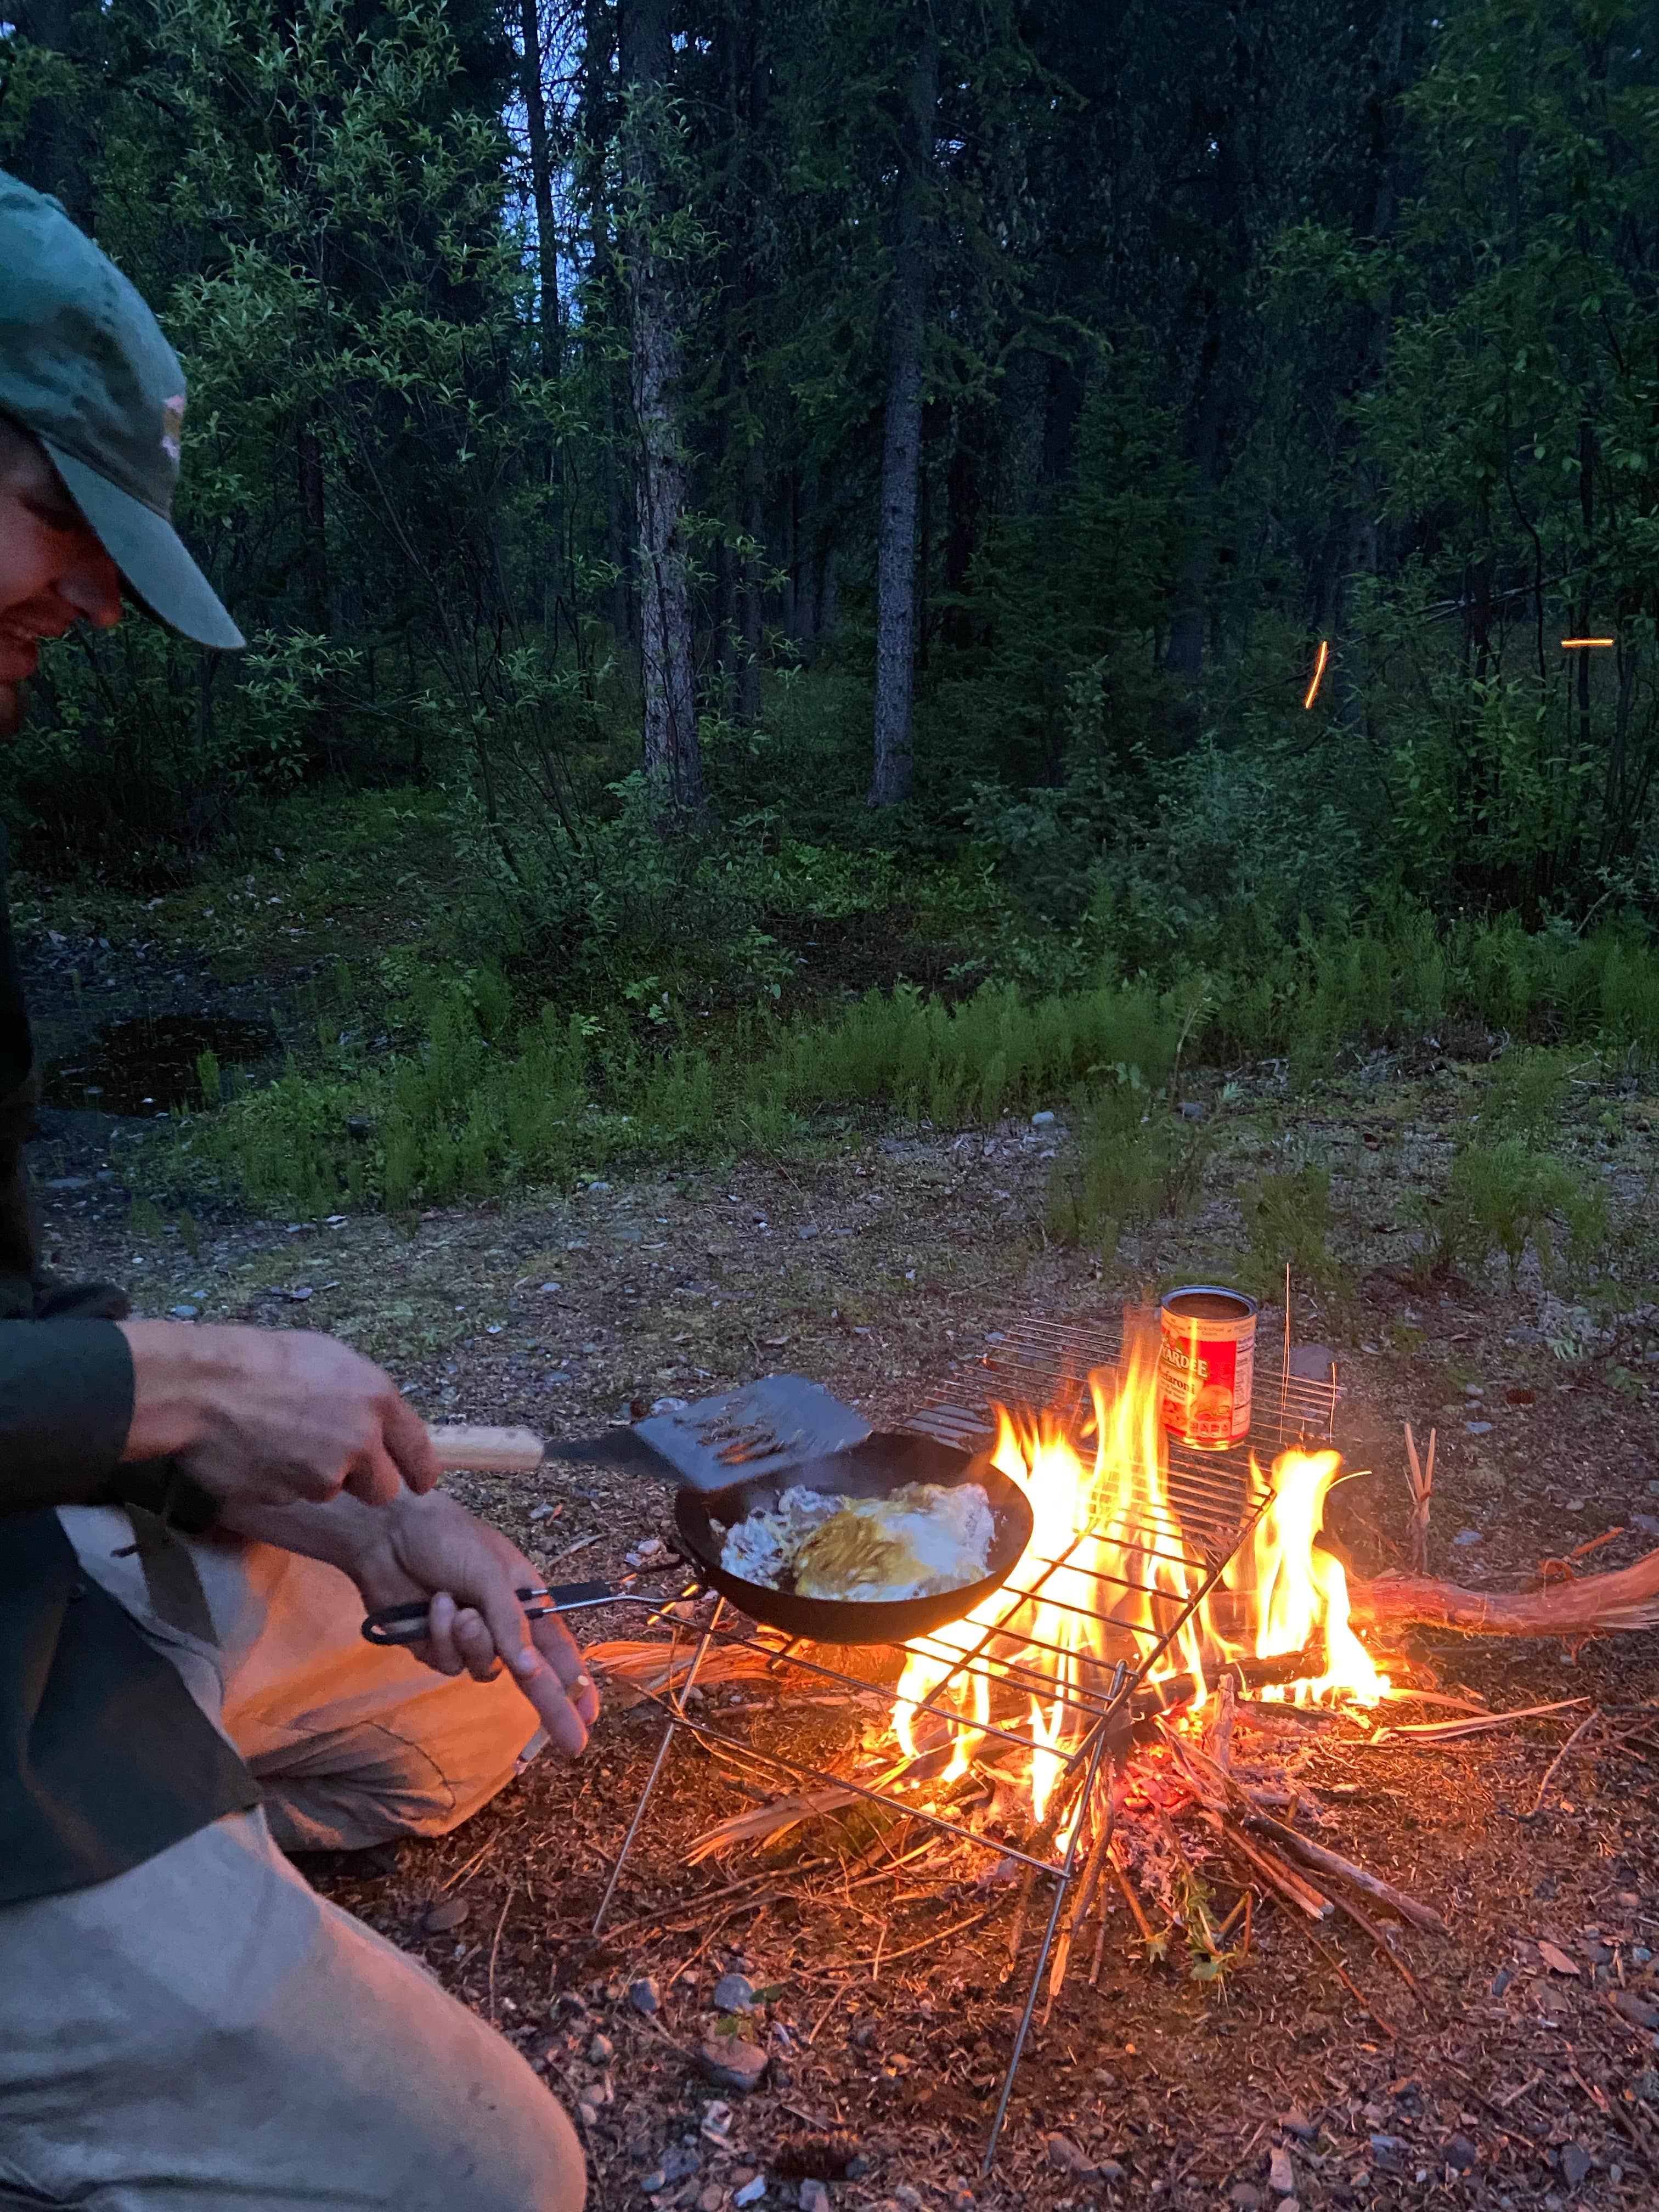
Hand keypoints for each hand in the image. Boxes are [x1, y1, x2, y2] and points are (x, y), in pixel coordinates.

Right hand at [118, 1320, 439, 1509]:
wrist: (203, 1385)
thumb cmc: (264, 1360)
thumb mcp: (331, 1360)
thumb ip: (365, 1398)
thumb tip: (378, 1421)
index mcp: (378, 1400)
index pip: (419, 1452)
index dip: (420, 1471)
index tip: (421, 1483)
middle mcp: (360, 1442)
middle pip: (382, 1489)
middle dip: (363, 1482)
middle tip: (333, 1460)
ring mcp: (324, 1474)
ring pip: (331, 1491)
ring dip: (312, 1476)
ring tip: (279, 1440)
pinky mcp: (288, 1496)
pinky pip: (292, 1495)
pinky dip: (280, 1482)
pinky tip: (258, 1452)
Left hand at [350, 1490, 599, 1754]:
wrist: (389, 1534)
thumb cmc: (450, 1540)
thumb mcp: (492, 1574)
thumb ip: (512, 1625)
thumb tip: (532, 1672)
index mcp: (525, 1601)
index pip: (558, 1649)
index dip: (576, 1684)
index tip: (591, 1717)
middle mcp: (501, 1624)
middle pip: (530, 1676)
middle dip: (550, 1705)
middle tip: (573, 1746)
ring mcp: (466, 1638)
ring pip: (482, 1668)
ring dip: (470, 1640)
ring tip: (455, 1605)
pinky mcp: (433, 1647)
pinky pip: (447, 1662)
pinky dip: (440, 1635)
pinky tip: (431, 1605)